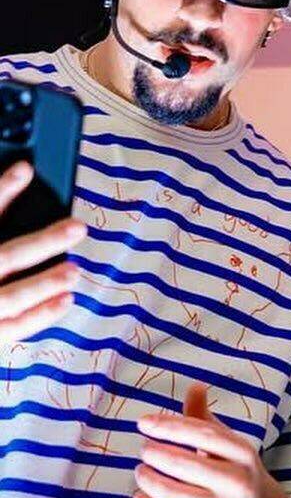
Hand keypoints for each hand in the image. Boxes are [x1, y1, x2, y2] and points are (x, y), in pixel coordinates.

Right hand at [0, 161, 84, 345]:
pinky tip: (66, 299)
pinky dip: (40, 315)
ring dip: (44, 283)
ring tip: (74, 269)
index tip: (25, 169)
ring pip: (9, 298)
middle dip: (42, 242)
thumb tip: (18, 175)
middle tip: (77, 228)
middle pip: (3, 258)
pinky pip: (12, 328)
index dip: (0, 190)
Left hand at [134, 384, 290, 497]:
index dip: (171, 426)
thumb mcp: (229, 444)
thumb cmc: (238, 472)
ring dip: (149, 481)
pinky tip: (139, 497)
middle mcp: (237, 481)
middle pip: (186, 465)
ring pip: (175, 494)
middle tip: (144, 449)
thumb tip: (194, 386)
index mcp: (243, 452)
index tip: (144, 422)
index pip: (204, 434)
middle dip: (157, 454)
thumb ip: (205, 419)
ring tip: (140, 471)